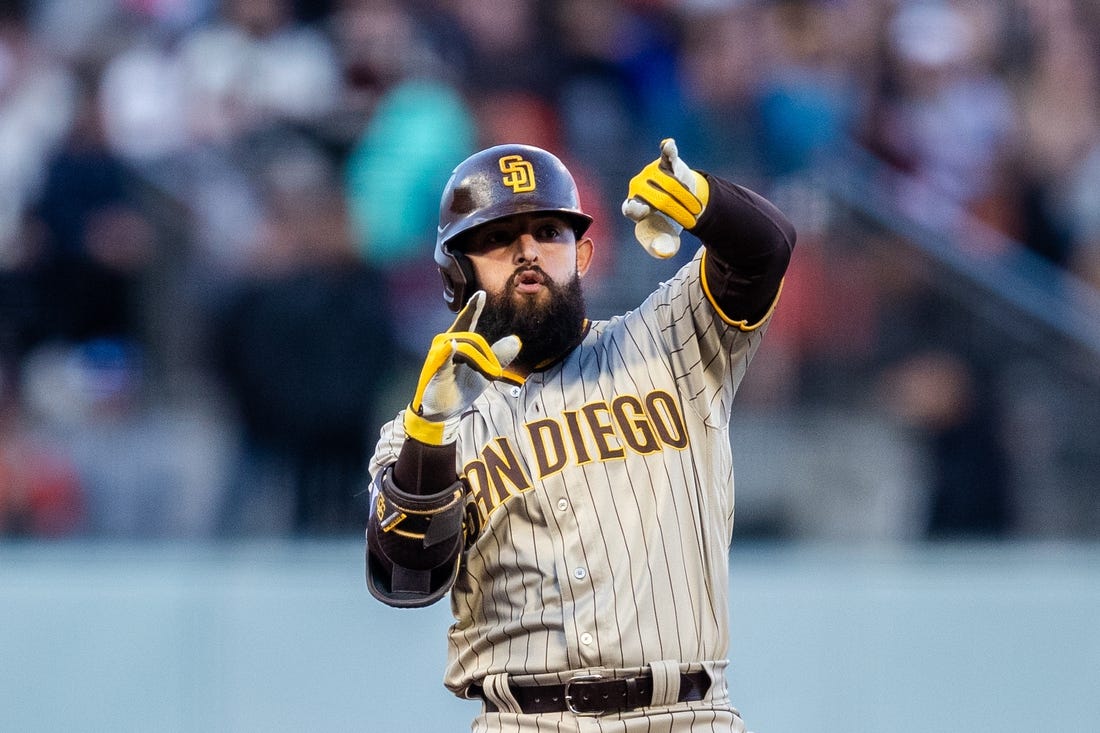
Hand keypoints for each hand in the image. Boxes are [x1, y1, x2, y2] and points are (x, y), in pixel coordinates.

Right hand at [405, 290, 520, 444]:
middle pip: (474, 339)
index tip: (481, 294)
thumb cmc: (460, 387)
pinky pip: (443, 358)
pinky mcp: (435, 370)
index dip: (473, 308)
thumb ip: (498, 355)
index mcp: (457, 342)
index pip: (466, 321)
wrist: (443, 411)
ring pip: (467, 348)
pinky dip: (447, 352)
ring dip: (481, 364)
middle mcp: (445, 343)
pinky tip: (451, 345)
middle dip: (488, 357)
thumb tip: (516, 340)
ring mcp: (439, 355)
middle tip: (495, 374)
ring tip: (487, 377)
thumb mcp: (485, 370)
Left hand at [621, 138, 709, 257]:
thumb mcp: (666, 240)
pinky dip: (669, 152)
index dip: (636, 208)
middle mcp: (638, 188)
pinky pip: (666, 156)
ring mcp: (650, 173)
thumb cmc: (668, 223)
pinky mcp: (665, 162)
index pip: (631, 209)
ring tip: (695, 207)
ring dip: (686, 198)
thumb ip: (662, 247)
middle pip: (659, 199)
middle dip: (678, 212)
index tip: (640, 209)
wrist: (681, 203)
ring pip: (670, 185)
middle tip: (692, 221)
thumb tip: (662, 250)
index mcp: (632, 208)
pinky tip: (668, 146)